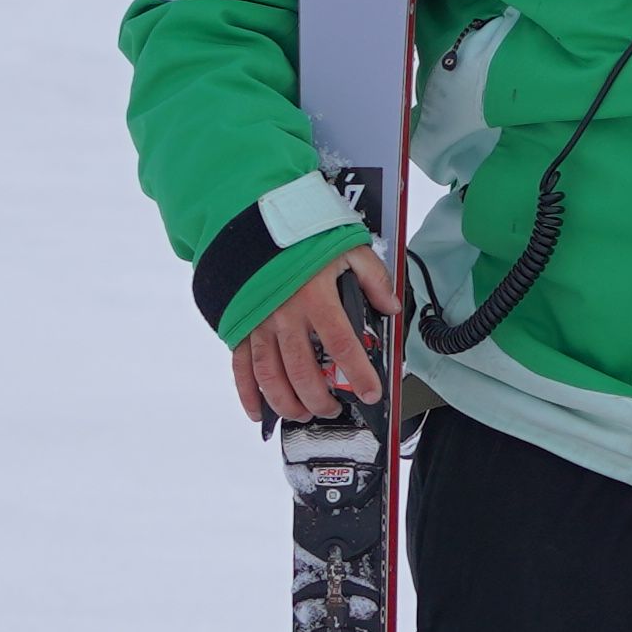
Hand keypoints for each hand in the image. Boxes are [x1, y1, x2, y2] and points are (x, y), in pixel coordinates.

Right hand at [231, 249, 401, 427]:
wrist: (253, 217)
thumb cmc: (303, 235)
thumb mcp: (348, 247)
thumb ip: (373, 278)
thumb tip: (391, 306)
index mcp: (316, 297)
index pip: (342, 346)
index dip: (358, 374)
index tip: (371, 393)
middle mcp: (285, 314)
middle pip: (302, 370)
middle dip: (321, 399)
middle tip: (334, 410)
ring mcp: (258, 323)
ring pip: (270, 376)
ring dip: (288, 402)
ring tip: (304, 414)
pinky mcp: (239, 326)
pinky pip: (240, 367)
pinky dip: (248, 394)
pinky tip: (260, 413)